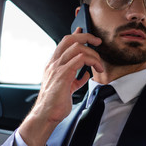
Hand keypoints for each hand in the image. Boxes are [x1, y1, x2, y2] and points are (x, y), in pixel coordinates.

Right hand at [18, 27, 102, 145]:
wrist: (46, 115)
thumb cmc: (56, 103)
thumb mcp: (69, 87)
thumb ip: (77, 78)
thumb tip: (87, 74)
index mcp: (54, 65)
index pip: (64, 43)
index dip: (76, 35)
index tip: (84, 31)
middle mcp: (54, 63)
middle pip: (69, 39)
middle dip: (86, 36)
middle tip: (98, 41)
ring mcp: (57, 67)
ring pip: (77, 47)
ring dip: (93, 53)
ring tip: (99, 63)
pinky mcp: (63, 74)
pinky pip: (80, 59)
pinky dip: (92, 61)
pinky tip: (97, 69)